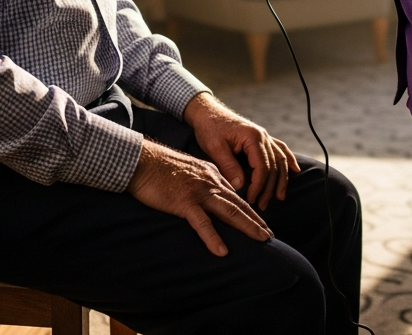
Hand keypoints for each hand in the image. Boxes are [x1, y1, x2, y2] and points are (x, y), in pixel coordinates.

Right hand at [126, 138, 272, 256]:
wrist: (141, 160)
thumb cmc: (159, 166)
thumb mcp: (187, 170)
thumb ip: (201, 181)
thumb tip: (210, 194)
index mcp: (211, 174)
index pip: (235, 194)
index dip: (250, 210)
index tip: (261, 222)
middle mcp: (210, 182)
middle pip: (239, 203)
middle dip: (256, 220)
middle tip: (270, 236)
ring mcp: (198, 192)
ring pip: (229, 210)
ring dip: (248, 226)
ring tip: (262, 240)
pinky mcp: (184, 202)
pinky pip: (202, 223)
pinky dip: (213, 238)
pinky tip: (222, 251)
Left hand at [183, 92, 300, 211]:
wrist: (208, 112)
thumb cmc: (210, 128)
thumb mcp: (215, 148)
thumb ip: (228, 166)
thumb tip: (240, 186)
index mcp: (252, 137)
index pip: (262, 167)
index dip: (258, 186)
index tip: (251, 199)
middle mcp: (263, 136)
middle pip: (273, 166)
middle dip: (269, 188)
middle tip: (261, 206)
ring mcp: (265, 137)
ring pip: (280, 160)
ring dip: (281, 180)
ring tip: (279, 197)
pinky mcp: (262, 139)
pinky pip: (280, 149)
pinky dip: (288, 160)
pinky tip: (295, 170)